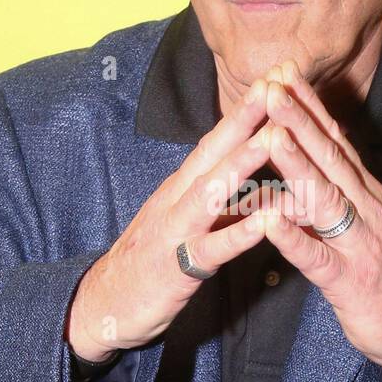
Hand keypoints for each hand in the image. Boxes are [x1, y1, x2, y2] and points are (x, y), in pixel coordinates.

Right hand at [66, 78, 274, 360]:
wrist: (104, 306)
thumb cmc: (154, 262)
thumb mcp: (191, 223)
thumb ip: (227, 202)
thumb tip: (270, 185)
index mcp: (183, 187)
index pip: (217, 139)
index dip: (247, 108)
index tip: (276, 75)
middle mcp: (178, 199)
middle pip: (215, 151)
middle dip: (247, 116)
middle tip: (277, 82)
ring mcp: (176, 231)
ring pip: (213, 191)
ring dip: (244, 162)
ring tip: (276, 135)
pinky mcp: (178, 268)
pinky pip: (213, 248)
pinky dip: (240, 234)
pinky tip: (267, 223)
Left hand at [255, 61, 381, 381]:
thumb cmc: (380, 272)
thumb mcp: (361, 220)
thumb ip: (335, 188)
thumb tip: (305, 151)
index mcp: (365, 192)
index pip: (335, 140)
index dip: (309, 105)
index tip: (284, 72)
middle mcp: (366, 208)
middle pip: (329, 157)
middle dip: (298, 119)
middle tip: (271, 84)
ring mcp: (359, 242)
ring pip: (324, 197)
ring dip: (296, 165)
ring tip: (270, 135)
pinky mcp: (348, 280)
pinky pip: (316, 256)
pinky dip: (292, 236)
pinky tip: (269, 220)